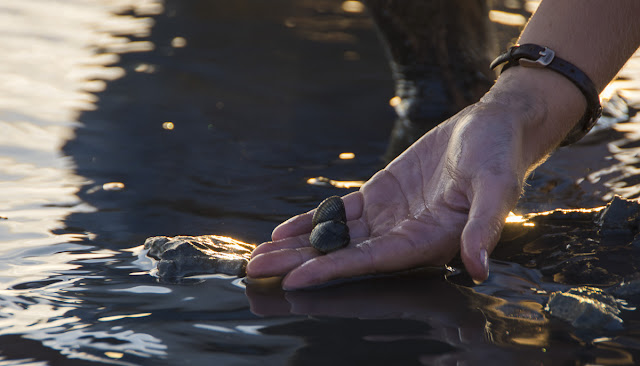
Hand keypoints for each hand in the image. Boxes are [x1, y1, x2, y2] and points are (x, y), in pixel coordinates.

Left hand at [247, 68, 583, 289]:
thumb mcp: (496, 186)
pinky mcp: (379, 196)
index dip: (336, 269)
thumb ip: (483, 227)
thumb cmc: (499, 155)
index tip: (297, 278)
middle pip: (345, 255)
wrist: (492, 128)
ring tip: (258, 255)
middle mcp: (404, 237)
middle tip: (257, 270)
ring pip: (336, 237)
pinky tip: (283, 231)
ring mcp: (388, 218)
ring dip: (298, 247)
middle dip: (301, 264)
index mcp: (430, 241)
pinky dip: (311, 222)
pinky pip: (339, 214)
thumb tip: (480, 268)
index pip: (375, 261)